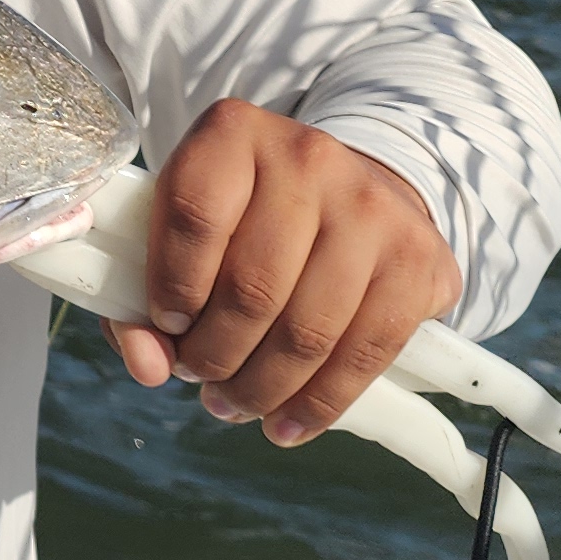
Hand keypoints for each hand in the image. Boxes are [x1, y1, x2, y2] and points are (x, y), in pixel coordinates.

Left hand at [103, 99, 460, 445]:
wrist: (354, 190)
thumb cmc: (247, 220)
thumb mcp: (184, 233)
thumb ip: (143, 300)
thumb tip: (149, 369)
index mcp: (233, 134)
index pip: (194, 215)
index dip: (171, 286)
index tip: (167, 326)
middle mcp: (308, 157)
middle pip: (252, 286)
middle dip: (215, 355)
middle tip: (200, 379)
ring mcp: (371, 207)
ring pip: (307, 329)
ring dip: (260, 388)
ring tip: (234, 404)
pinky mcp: (417, 259)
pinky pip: (364, 352)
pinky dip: (318, 404)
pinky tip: (286, 425)